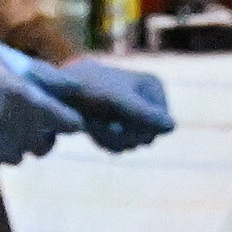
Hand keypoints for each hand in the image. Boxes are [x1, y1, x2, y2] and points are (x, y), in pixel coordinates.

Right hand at [0, 30, 81, 169]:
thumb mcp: (10, 58)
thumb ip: (45, 77)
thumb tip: (75, 88)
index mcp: (26, 98)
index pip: (68, 122)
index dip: (68, 119)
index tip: (62, 115)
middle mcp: (13, 126)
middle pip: (46, 144)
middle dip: (42, 133)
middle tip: (27, 117)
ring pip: (20, 155)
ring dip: (17, 143)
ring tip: (0, 123)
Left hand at [43, 55, 174, 151]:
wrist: (58, 89)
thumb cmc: (89, 91)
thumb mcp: (119, 103)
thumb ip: (146, 116)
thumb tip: (173, 127)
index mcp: (154, 87)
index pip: (160, 126)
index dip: (136, 128)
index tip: (115, 116)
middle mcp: (148, 99)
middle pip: (148, 137)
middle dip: (123, 136)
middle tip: (103, 122)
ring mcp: (134, 112)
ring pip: (133, 143)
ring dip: (112, 140)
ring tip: (96, 124)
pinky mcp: (119, 122)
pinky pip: (121, 144)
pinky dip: (105, 141)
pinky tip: (93, 129)